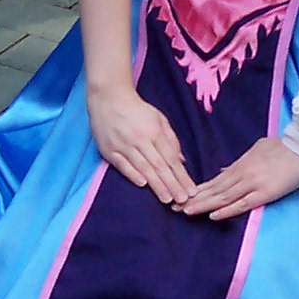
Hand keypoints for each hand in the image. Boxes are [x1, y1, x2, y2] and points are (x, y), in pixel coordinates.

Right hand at [88, 85, 192, 206]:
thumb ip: (170, 139)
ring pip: (143, 168)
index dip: (181, 176)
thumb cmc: (136, 110)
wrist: (108, 98)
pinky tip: (142, 185)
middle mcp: (140, 139)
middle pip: (159, 165)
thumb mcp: (159, 119)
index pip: (170, 158)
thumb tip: (180, 160)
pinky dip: (132, 175)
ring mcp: (123, 145)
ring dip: (156, 185)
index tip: (190, 190)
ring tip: (167, 199)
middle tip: (183, 200)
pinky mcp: (109, 150)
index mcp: (154, 132)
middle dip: (172, 184)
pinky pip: (122, 165)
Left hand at [179, 137, 298, 222]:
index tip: (182, 197)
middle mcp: (242, 174)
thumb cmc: (284, 147)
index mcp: (241, 164)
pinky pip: (243, 203)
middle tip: (174, 207)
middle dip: (193, 199)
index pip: (215, 181)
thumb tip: (224, 170)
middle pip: (214, 190)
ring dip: (204, 205)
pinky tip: (214, 215)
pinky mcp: (265, 192)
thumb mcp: (257, 149)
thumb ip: (240, 162)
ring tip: (186, 212)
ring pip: (223, 197)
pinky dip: (227, 210)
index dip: (198, 190)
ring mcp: (253, 183)